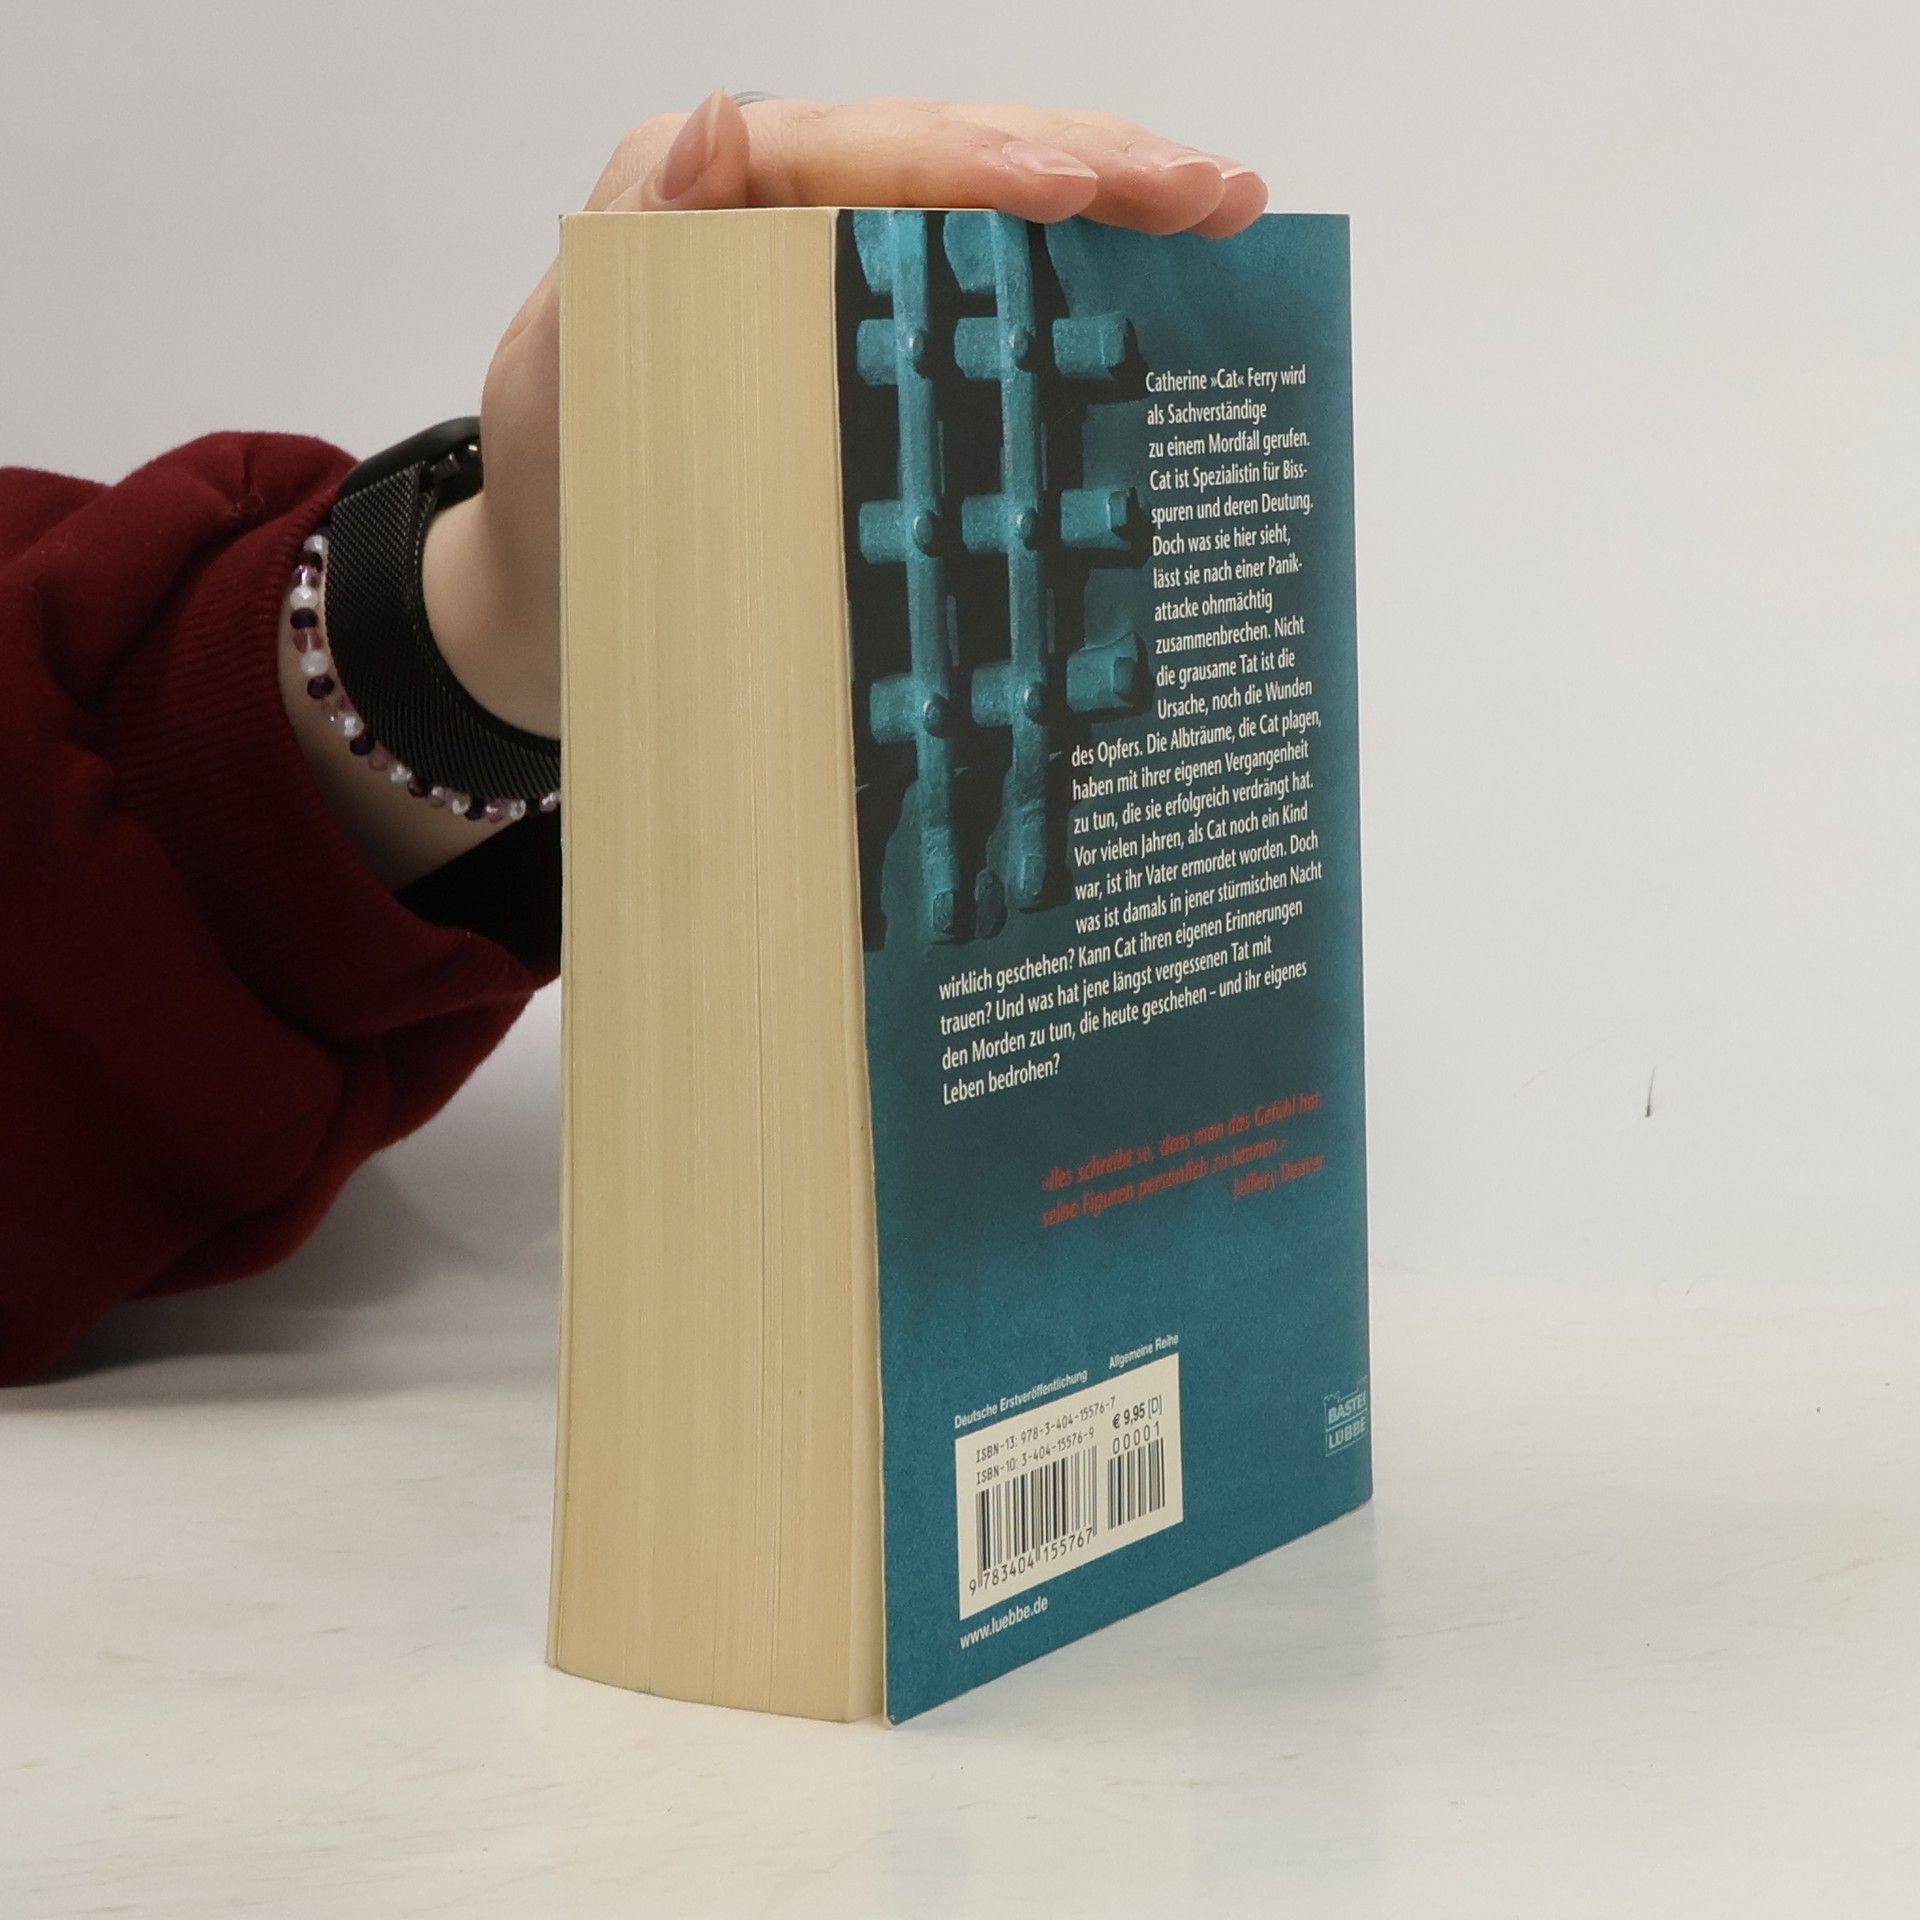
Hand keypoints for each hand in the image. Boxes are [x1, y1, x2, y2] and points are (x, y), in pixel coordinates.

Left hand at [422, 94, 1268, 744]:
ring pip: (998, 223)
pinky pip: (992, 306)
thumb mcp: (563, 371)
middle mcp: (793, 213)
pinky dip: (1084, 295)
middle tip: (1215, 192)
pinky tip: (1168, 294)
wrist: (566, 599)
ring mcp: (849, 283)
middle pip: (960, 160)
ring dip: (1119, 212)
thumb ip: (626, 247)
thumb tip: (717, 121)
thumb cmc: (560, 491)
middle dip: (1097, 165)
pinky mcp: (884, 353)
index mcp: (713, 192)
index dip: (974, 160)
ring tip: (1227, 212)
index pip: (861, 150)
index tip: (1071, 188)